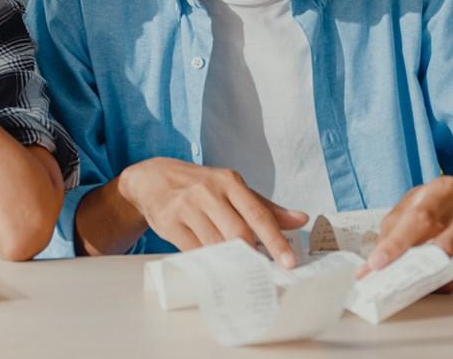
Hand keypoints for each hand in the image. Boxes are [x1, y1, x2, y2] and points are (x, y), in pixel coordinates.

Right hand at [121, 158, 308, 267]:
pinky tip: (217, 267)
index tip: (288, 261)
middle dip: (253, 256)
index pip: (258, 214)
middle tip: (265, 272)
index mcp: (229, 181)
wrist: (153, 179)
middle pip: (238, 233)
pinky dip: (208, 262)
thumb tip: (300, 219)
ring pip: (216, 244)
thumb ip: (265, 206)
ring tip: (243, 271)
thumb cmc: (199, 185)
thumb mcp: (231, 188)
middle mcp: (208, 192)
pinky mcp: (170, 223)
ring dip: (231, 261)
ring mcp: (187, 207)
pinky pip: (194, 250)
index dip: (275, 240)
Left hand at [360, 176, 452, 291]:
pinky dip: (439, 284)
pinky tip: (426, 282)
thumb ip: (393, 228)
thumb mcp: (413, 202)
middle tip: (387, 281)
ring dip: (423, 279)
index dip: (397, 244)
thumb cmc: (440, 202)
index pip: (420, 219)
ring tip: (401, 285)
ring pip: (451, 267)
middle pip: (443, 246)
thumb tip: (374, 262)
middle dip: (411, 267)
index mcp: (444, 191)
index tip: (377, 264)